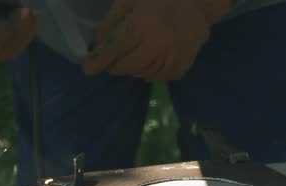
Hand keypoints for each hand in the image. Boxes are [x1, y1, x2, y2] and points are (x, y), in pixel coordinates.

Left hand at [83, 0, 231, 80]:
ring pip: (144, 74)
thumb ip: (112, 22)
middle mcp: (158, 44)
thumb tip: (98, 44)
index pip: (114, 49)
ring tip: (132, 57)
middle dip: (115, 65)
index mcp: (142, 25)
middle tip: (112, 59)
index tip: (88, 69)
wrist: (198, 0)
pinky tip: (150, 61)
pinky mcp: (185, 63)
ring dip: (133, 69)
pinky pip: (162, 77)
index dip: (98, 61)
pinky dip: (152, 72)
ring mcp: (173, 56)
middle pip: (127, 66)